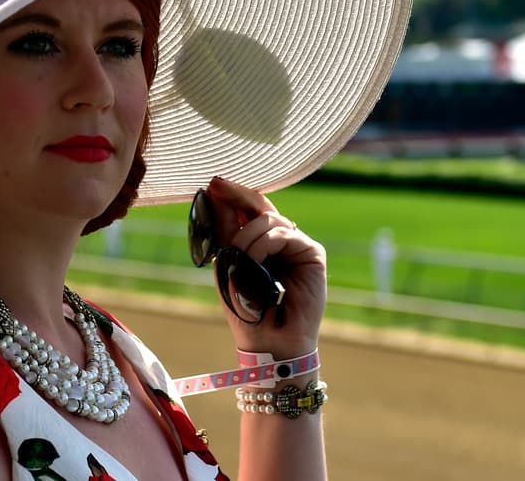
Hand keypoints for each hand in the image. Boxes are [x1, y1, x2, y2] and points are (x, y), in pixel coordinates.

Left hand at [204, 177, 326, 358]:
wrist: (268, 342)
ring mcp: (297, 246)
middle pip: (260, 204)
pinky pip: (284, 233)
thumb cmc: (246, 310)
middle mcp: (279, 241)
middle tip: (217, 186)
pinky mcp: (312, 253)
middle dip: (237, 195)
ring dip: (246, 235)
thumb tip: (215, 193)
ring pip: (269, 219)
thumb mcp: (228, 265)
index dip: (232, 194)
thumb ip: (226, 232)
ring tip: (238, 256)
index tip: (212, 182)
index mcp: (259, 243)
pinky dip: (264, 244)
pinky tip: (255, 259)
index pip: (247, 210)